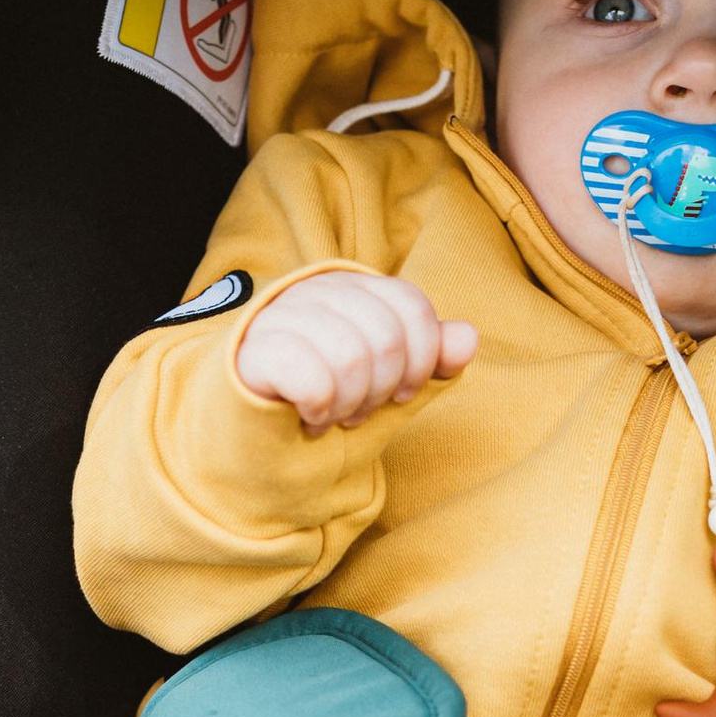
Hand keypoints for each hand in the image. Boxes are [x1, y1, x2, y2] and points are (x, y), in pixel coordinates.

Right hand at [233, 268, 476, 434]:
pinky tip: (307, 417)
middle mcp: (313, 289)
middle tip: (359, 411)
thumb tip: (467, 337)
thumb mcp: (387, 382)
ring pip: (350, 358)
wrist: (248, 431)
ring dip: (350, 404)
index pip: (411, 305)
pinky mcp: (251, 351)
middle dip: (382, 389)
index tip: (402, 393)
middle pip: (384, 335)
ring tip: (333, 415)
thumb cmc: (324, 397)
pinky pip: (312, 379)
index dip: (421, 358)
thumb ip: (429, 360)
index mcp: (351, 286)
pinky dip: (321, 410)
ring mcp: (279, 315)